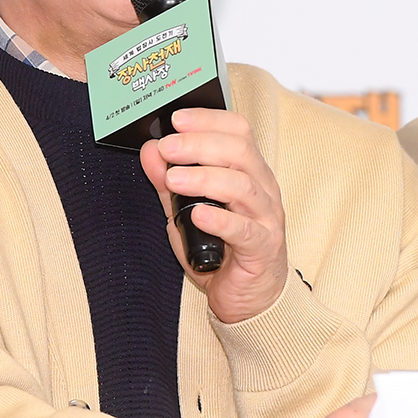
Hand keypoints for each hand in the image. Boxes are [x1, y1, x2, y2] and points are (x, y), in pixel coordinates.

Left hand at [140, 108, 287, 323]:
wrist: (249, 298)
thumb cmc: (221, 247)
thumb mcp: (184, 209)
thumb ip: (168, 180)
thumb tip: (150, 150)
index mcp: (248, 170)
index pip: (237, 130)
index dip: (208, 119)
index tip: (176, 119)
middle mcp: (262, 188)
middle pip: (240, 152)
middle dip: (200, 144)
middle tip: (168, 147)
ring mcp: (266, 218)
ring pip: (243, 187)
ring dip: (205, 178)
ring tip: (173, 179)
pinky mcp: (263, 249)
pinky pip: (245, 231)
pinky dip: (221, 220)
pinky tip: (198, 215)